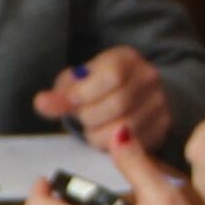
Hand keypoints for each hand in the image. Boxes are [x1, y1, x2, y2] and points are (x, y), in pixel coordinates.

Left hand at [34, 45, 174, 151]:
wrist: (133, 96)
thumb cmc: (98, 88)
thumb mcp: (77, 84)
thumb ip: (60, 94)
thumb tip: (42, 103)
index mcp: (126, 58)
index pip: (112, 75)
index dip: (87, 92)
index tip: (71, 102)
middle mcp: (148, 77)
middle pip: (118, 103)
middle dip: (90, 116)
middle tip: (81, 118)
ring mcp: (159, 102)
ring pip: (125, 127)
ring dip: (99, 135)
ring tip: (92, 128)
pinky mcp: (163, 126)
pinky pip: (135, 144)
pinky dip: (114, 147)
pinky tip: (107, 138)